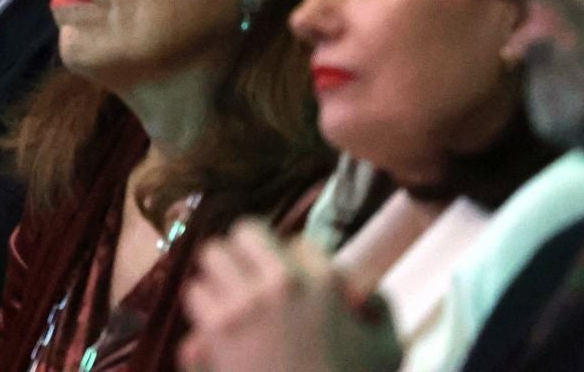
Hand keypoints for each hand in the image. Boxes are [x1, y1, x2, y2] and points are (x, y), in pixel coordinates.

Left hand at [180, 221, 401, 371]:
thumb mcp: (388, 350)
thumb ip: (381, 308)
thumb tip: (359, 289)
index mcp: (325, 282)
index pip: (299, 242)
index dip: (297, 262)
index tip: (295, 283)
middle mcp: (282, 283)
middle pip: (245, 233)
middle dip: (247, 252)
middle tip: (251, 274)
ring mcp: (245, 303)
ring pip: (213, 257)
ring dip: (222, 276)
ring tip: (231, 298)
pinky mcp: (216, 328)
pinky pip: (196, 293)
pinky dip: (203, 308)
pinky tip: (217, 325)